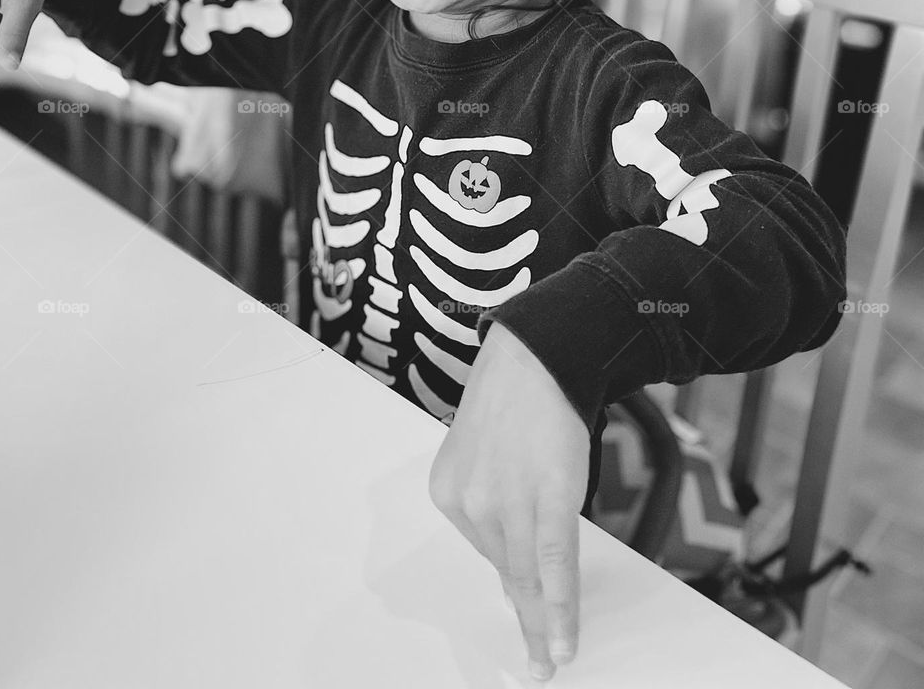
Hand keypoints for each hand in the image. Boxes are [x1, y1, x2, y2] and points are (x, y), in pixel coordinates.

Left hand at [428, 321, 589, 680]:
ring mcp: (507, 503)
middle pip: (504, 568)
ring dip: (541, 625)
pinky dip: (559, 609)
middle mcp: (469, 502)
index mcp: (448, 491)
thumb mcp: (481, 450)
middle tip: (534, 660)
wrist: (539, 354)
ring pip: (527, 576)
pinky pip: (553, 566)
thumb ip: (491, 499)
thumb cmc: (515, 397)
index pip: (483, 548)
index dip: (510, 578)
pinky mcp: (548, 499)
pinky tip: (562, 640)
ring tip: (551, 658)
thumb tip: (512, 549)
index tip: (520, 613)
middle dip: (522, 618)